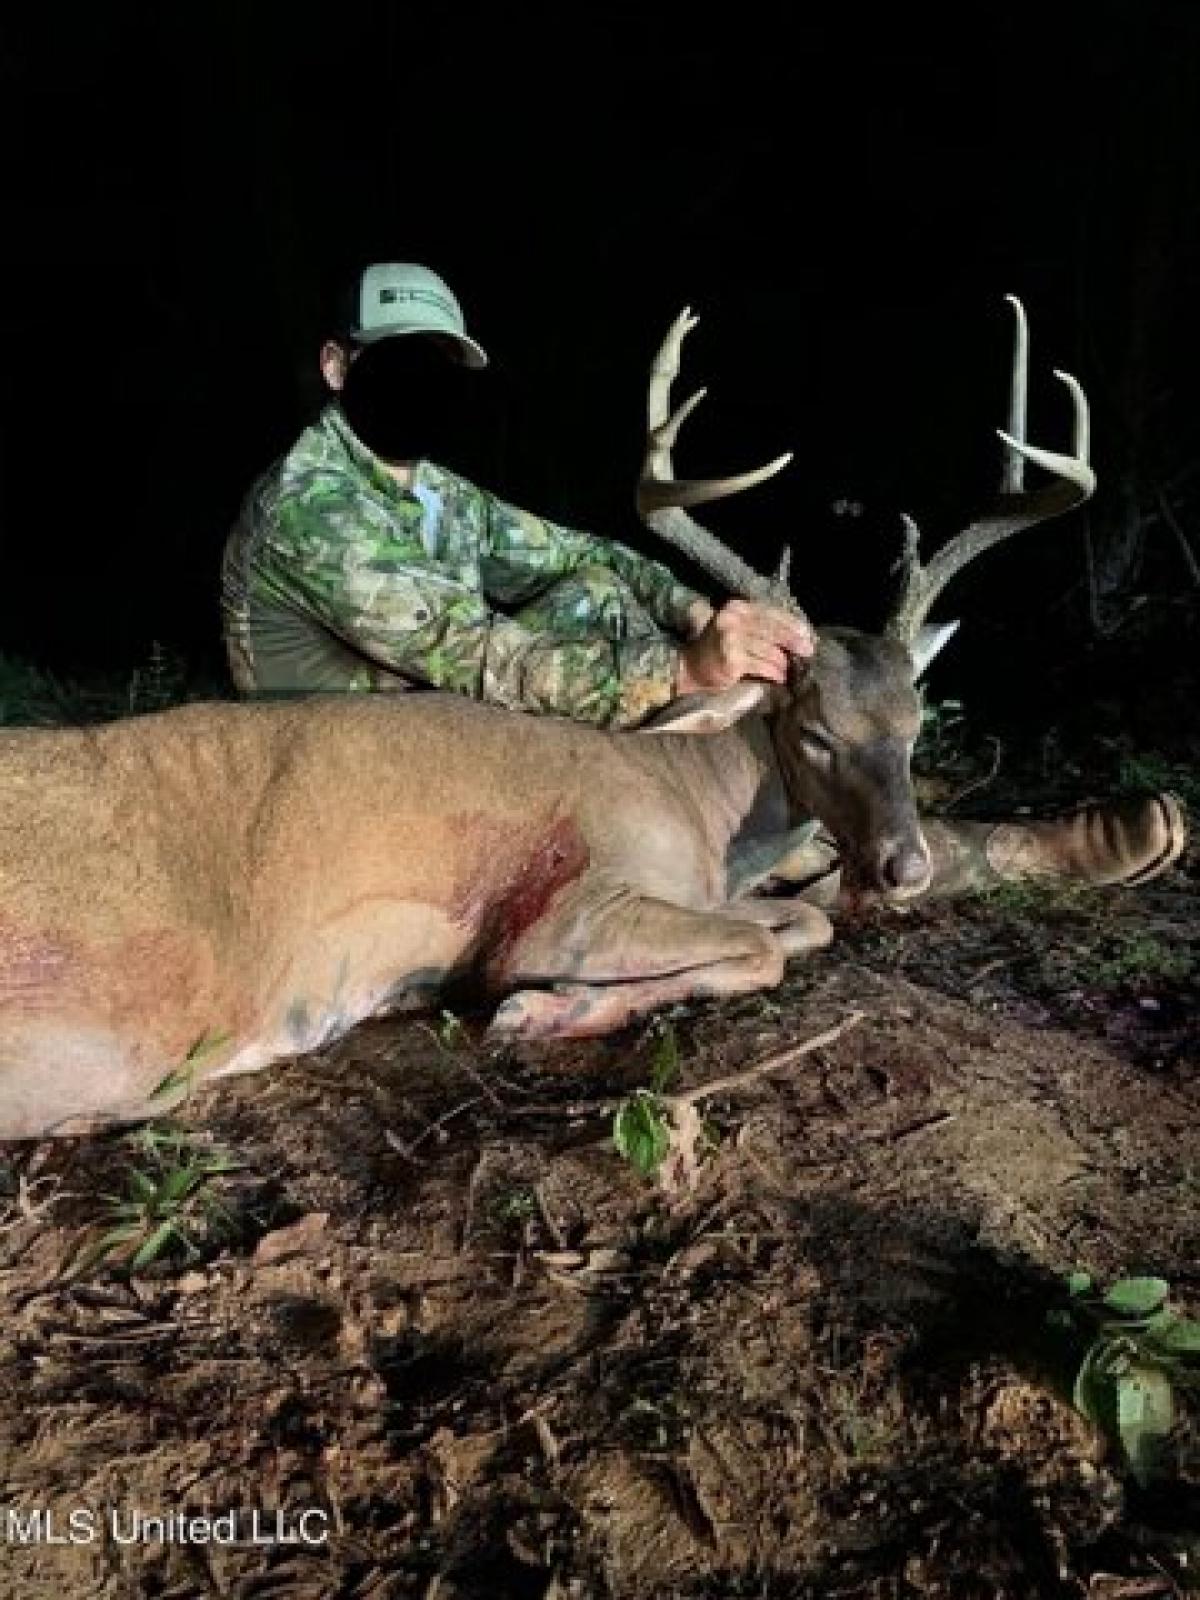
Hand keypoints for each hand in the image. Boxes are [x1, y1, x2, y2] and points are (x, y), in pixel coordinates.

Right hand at [675, 599, 813, 695]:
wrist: (691, 667)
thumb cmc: (719, 647)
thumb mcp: (737, 627)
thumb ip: (760, 626)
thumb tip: (796, 634)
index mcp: (736, 608)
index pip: (770, 612)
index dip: (791, 623)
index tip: (807, 634)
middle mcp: (732, 620)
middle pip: (772, 629)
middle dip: (793, 641)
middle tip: (808, 651)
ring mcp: (731, 641)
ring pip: (769, 650)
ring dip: (783, 662)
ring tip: (789, 669)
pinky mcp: (732, 661)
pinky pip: (762, 666)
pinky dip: (774, 673)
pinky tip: (779, 677)